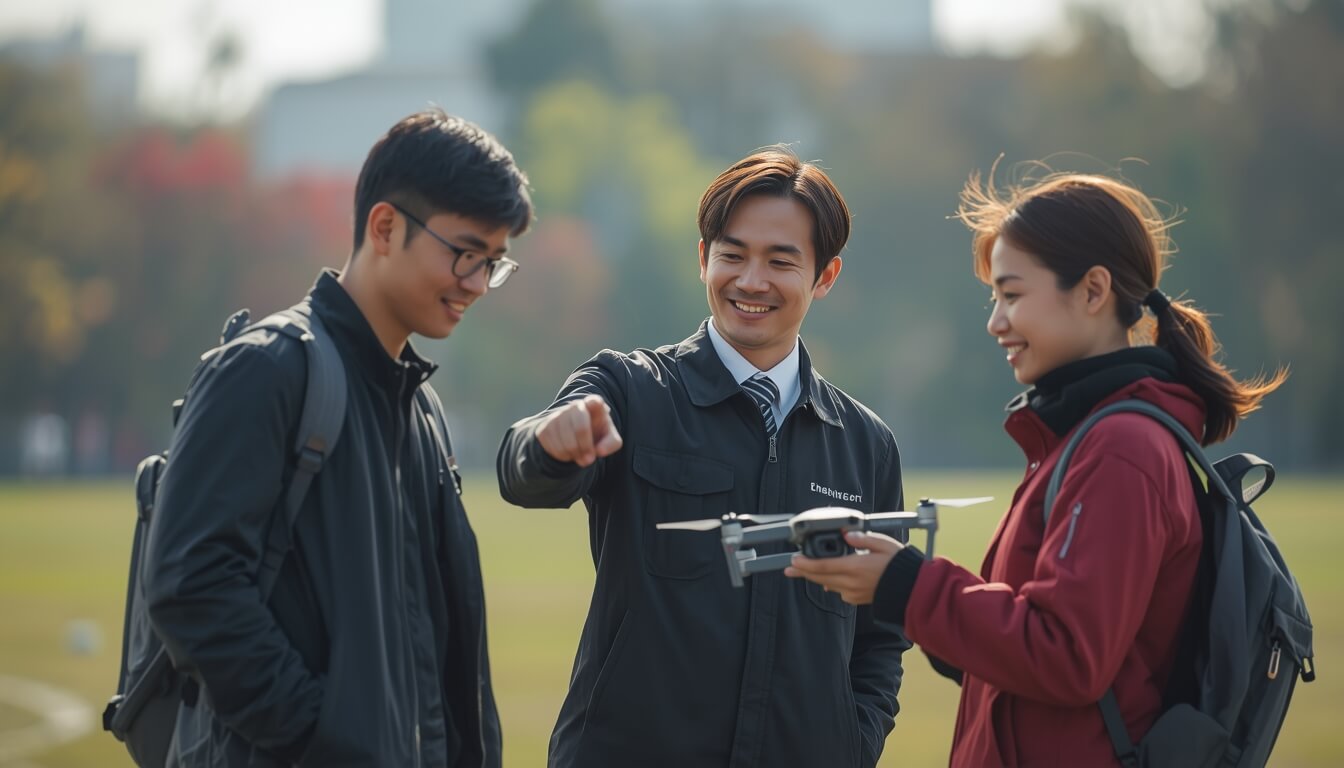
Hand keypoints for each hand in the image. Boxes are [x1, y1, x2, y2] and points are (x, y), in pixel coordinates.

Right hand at [536, 394, 623, 466]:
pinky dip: (562, 455)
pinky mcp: (545, 428)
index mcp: (593, 405)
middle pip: (580, 426)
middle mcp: (574, 406)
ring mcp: (557, 416)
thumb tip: (599, 451)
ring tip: (580, 458)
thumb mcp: (610, 439)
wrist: (575, 438)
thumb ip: (611, 443)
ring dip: (574, 454)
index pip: (594, 401)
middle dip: (585, 447)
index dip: (595, 405)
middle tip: (589, 460)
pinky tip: (568, 455)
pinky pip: (552, 445)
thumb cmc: (597, 435)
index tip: (600, 408)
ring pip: (565, 438)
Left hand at [784, 530, 903, 605]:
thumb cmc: (899, 564)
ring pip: (827, 585)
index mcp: (856, 567)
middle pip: (820, 578)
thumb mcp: (883, 543)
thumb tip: (846, 534)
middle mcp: (851, 583)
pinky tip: (829, 577)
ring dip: (816, 577)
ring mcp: (853, 593)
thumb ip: (862, 539)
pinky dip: (831, 583)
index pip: (824, 566)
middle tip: (790, 567)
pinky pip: (838, 591)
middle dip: (804, 572)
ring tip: (804, 570)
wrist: (910, 588)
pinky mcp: (856, 599)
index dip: (806, 564)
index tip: (794, 561)